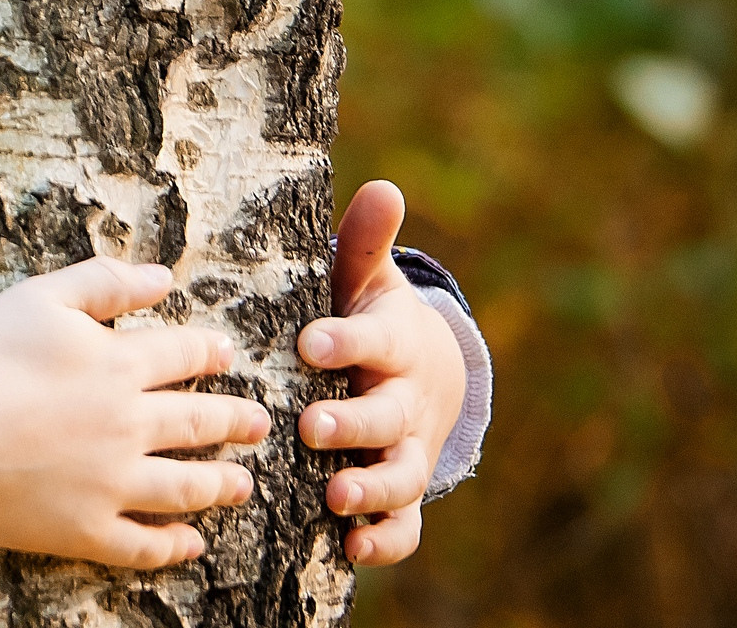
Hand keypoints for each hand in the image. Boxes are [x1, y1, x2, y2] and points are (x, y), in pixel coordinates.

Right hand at [0, 258, 269, 569]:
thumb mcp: (41, 296)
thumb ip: (104, 282)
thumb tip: (162, 276)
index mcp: (118, 366)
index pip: (183, 356)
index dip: (209, 353)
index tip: (228, 355)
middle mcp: (128, 426)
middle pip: (198, 423)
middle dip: (235, 421)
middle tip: (259, 424)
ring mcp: (111, 483)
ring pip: (184, 487)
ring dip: (220, 484)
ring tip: (243, 484)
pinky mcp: (85, 528)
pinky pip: (142, 544)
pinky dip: (172, 545)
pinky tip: (192, 544)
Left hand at [296, 181, 468, 566]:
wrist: (426, 373)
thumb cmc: (371, 317)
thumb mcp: (367, 277)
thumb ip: (367, 240)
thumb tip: (383, 186)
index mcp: (393, 345)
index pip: (373, 340)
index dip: (345, 341)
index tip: (310, 341)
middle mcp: (404, 402)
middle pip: (385, 417)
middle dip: (352, 423)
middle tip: (312, 426)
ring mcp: (407, 451)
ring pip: (399, 476)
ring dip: (369, 488)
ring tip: (335, 496)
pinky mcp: (403, 493)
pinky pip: (403, 527)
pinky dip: (386, 542)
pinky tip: (352, 550)